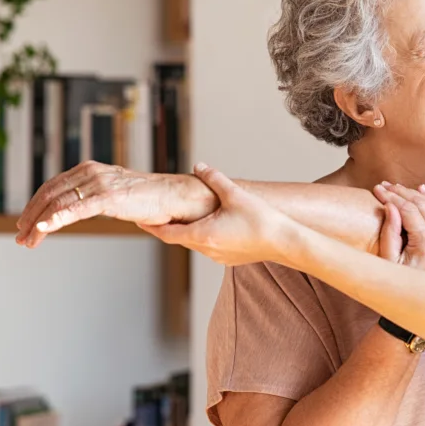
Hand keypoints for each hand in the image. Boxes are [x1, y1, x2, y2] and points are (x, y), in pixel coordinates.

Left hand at [17, 161, 218, 247]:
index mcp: (88, 169)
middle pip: (49, 194)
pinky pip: (76, 209)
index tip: (25, 225)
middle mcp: (90, 172)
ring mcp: (99, 183)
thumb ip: (93, 199)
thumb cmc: (147, 199)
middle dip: (31, 218)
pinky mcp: (108, 196)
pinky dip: (56, 219)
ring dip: (39, 225)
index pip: (52, 187)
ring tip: (29, 241)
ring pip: (58, 204)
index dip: (34, 206)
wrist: (174, 196)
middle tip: (21, 238)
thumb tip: (75, 212)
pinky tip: (44, 229)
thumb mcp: (112, 195)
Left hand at [141, 164, 302, 266]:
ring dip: (187, 232)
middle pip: (179, 238)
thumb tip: (200, 166)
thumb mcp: (234, 194)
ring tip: (183, 219)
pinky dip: (203, 236)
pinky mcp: (229, 259)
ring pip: (195, 243)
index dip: (151, 227)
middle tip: (157, 216)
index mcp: (202, 234)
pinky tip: (211, 226)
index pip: (167, 233)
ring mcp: (218, 257)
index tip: (140, 221)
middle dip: (168, 227)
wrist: (285, 242)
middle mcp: (206, 249)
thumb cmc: (261, 220)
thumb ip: (214, 178)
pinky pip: (209, 247)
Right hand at [373, 181, 424, 277]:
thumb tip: (390, 206)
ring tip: (396, 187)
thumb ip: (390, 233)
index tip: (377, 189)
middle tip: (384, 185)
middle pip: (421, 204)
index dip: (391, 197)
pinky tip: (421, 190)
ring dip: (415, 194)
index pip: (408, 209)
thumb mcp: (389, 262)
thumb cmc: (403, 285)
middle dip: (401, 192)